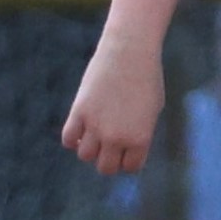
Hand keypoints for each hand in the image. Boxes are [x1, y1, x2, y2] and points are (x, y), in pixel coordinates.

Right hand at [60, 30, 169, 175]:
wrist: (130, 52)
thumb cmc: (147, 79)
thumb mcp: (152, 110)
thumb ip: (139, 133)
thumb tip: (123, 152)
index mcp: (141, 138)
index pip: (131, 167)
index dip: (130, 160)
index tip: (130, 149)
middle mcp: (117, 137)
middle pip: (106, 168)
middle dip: (110, 160)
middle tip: (113, 145)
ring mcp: (95, 126)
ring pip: (85, 156)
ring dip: (91, 149)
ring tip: (98, 133)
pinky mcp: (78, 112)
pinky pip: (68, 139)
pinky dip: (73, 139)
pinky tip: (82, 129)